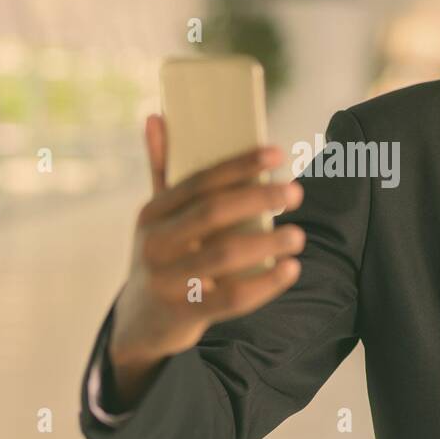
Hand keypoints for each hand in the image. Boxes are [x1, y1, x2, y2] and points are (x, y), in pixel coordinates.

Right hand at [107, 114, 304, 397]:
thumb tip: (157, 116)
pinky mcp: (185, 313)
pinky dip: (265, 284)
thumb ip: (162, 170)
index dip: (239, 165)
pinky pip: (231, 298)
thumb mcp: (156, 217)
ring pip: (223, 256)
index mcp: (152, 213)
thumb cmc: (162, 257)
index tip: (277, 153)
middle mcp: (155, 244)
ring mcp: (167, 281)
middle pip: (212, 213)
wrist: (141, 323)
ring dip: (267, 243)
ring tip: (298, 235)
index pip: (199, 181)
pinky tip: (291, 270)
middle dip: (258, 198)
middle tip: (295, 192)